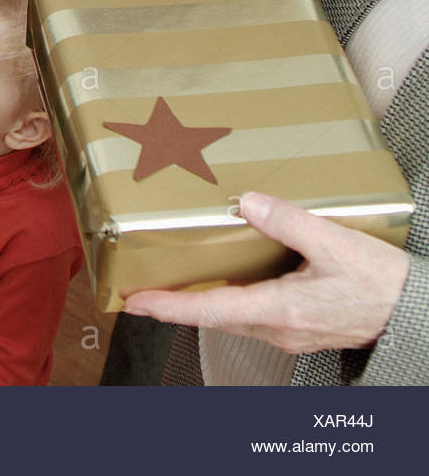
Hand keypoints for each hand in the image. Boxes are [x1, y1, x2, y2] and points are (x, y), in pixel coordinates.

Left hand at [124, 192, 410, 352]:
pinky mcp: (299, 328)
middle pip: (212, 317)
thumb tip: (248, 203)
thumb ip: (288, 222)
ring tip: (171, 287)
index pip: (209, 310)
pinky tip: (225, 285)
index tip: (135, 300)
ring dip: (200, 304)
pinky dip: (228, 302)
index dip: (168, 306)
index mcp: (280, 309)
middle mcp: (278, 328)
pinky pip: (252, 317)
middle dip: (174, 305)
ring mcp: (288, 332)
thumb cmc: (383, 285)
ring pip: (232, 318)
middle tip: (140, 293)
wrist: (417, 314)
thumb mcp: (334, 243)